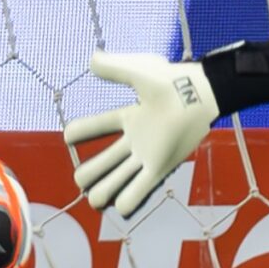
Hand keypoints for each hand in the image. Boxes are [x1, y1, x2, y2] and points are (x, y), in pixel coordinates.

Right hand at [61, 51, 220, 217]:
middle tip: (81, 179)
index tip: (68, 135)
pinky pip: (142, 188)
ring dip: (106, 190)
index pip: (100, 126)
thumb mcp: (139, 71)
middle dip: (90, 172)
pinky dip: (130, 199)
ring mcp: (147, 154)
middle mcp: (137, 139)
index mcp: (131, 116)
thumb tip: (91, 61)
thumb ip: (114, 67)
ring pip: (120, 178)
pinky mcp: (161, 166)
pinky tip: (119, 206)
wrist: (200, 96)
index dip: (82, 130)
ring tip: (95, 198)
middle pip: (106, 161)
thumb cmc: (173, 81)